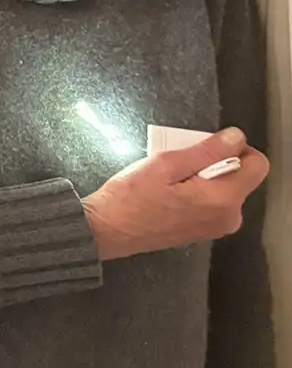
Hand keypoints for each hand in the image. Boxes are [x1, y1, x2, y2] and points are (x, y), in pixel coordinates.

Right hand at [83, 127, 268, 260]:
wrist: (109, 231)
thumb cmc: (132, 197)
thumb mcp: (165, 164)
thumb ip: (205, 151)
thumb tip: (236, 137)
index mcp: (223, 199)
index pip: (258, 165)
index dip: (237, 148)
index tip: (207, 145)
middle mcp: (229, 217)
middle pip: (240, 176)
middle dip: (215, 161)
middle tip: (179, 161)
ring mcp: (218, 226)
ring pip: (226, 187)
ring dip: (205, 175)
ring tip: (171, 176)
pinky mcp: (205, 230)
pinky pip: (214, 201)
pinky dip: (199, 190)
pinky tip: (171, 190)